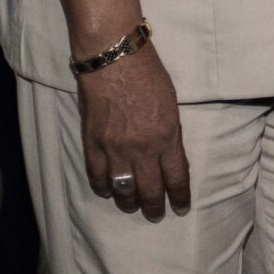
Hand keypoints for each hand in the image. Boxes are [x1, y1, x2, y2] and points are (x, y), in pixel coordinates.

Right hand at [78, 45, 190, 219]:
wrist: (114, 58)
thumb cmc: (148, 75)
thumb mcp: (171, 104)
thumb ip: (170, 133)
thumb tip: (167, 156)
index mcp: (167, 136)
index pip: (176, 177)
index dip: (179, 196)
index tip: (181, 207)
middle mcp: (141, 148)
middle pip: (150, 190)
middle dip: (155, 206)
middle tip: (157, 214)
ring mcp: (114, 149)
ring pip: (123, 190)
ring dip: (129, 203)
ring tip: (133, 207)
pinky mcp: (92, 145)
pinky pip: (97, 177)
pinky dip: (103, 188)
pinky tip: (109, 192)